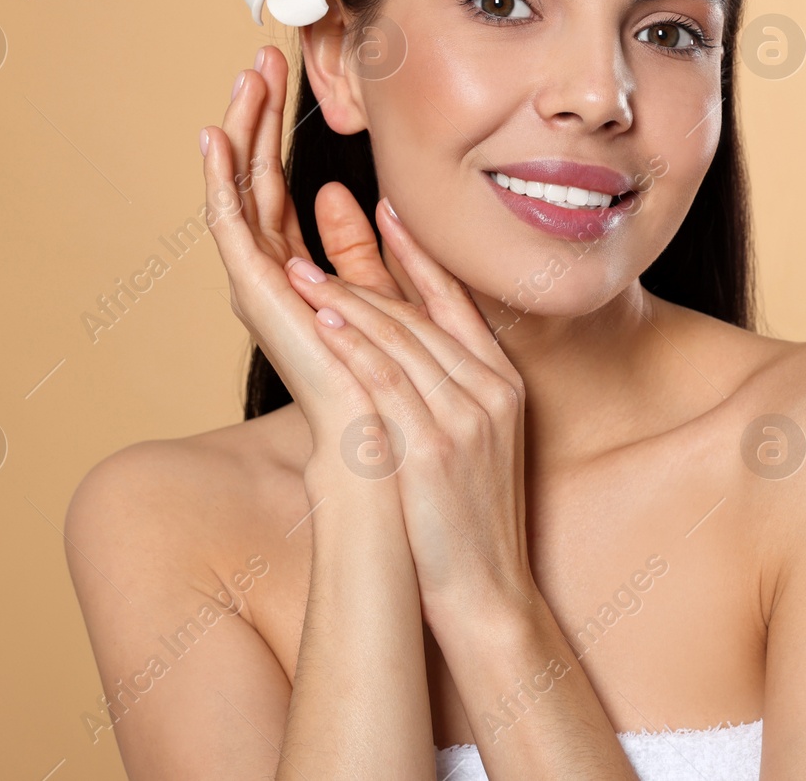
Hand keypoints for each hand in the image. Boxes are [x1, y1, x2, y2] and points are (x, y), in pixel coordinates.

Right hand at [198, 45, 407, 469]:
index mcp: (307, 281)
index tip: (292, 76)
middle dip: (260, 119)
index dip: (282, 136)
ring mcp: (263, 290)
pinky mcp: (258, 300)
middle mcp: (278, 282)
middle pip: (260, 183)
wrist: (391, 457)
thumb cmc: (405, 399)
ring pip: (244, 194)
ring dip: (241, 133)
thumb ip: (381, 259)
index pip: (284, 192)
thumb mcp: (400, 305)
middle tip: (264, 59)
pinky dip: (221, 181)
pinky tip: (214, 135)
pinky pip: (232, 229)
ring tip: (246, 76)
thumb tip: (374, 203)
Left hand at [283, 197, 536, 631]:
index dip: (420, 254)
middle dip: (368, 267)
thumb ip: (444, 395)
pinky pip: (387, 378)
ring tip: (302, 271)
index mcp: (503, 387)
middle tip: (322, 231)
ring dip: (347, 297)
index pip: (458, 303)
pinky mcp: (434, 446)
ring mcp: (465, 417)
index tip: (387, 209)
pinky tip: (321, 317)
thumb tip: (403, 363)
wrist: (488, 597)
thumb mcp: (472, 449)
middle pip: (421, 313)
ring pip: (400, 338)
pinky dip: (353, 341)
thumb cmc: (465, 529)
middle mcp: (489, 392)